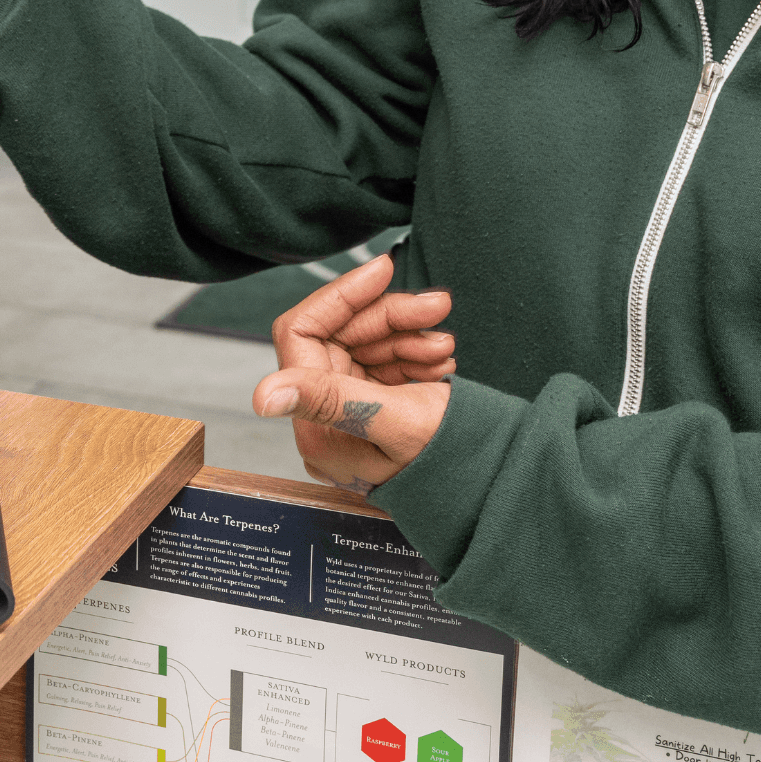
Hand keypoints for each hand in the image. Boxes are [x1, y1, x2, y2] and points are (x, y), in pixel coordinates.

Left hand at [252, 254, 453, 498]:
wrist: (499, 491)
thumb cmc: (453, 467)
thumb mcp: (395, 423)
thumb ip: (331, 400)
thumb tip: (262, 397)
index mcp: (315, 429)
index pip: (303, 336)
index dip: (340, 297)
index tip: (381, 270)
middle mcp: (324, 422)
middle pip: (340, 337)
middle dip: (388, 316)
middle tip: (437, 306)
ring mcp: (350, 416)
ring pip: (366, 346)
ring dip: (408, 335)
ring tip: (446, 346)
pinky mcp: (375, 411)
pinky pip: (384, 363)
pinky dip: (414, 353)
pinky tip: (442, 360)